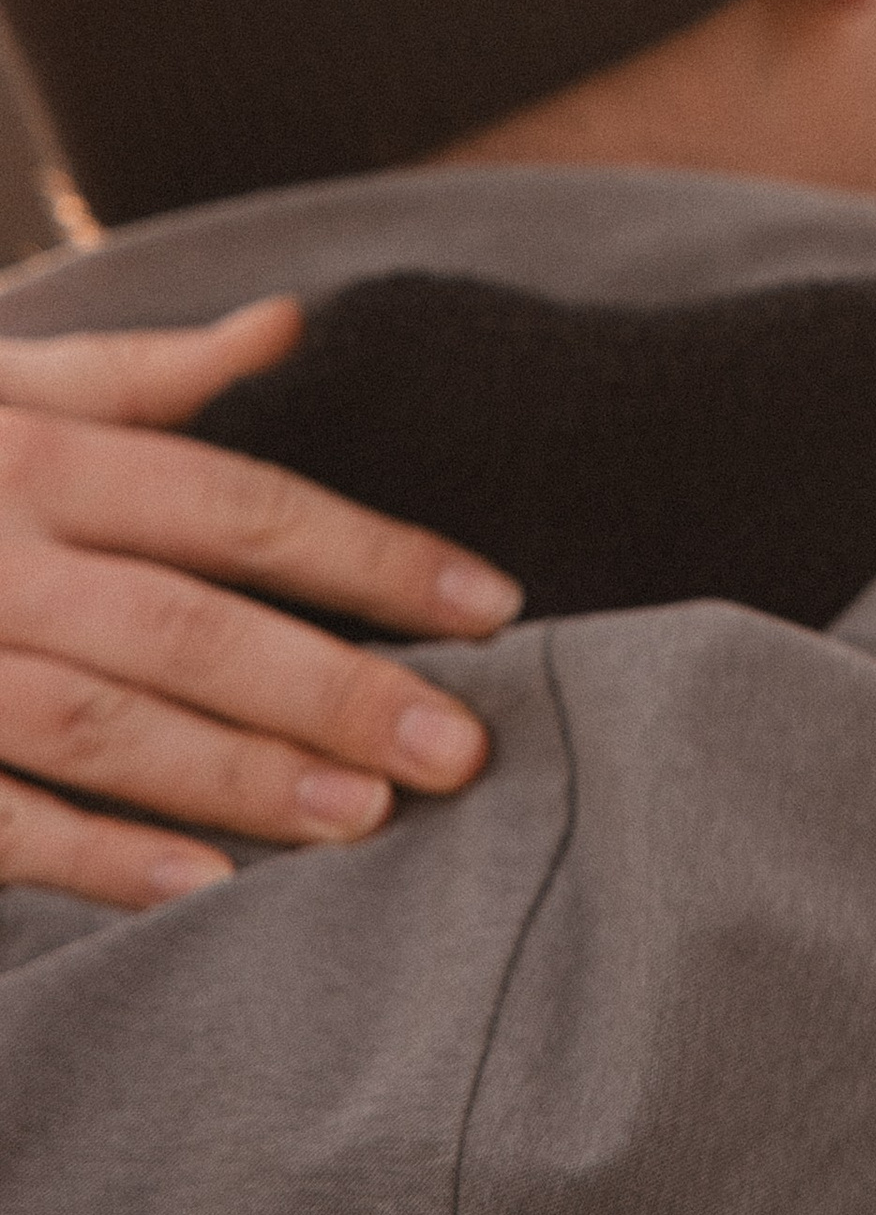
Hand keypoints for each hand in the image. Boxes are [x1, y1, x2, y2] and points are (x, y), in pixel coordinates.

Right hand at [0, 299, 521, 908]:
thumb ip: (132, 368)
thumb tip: (285, 325)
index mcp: (35, 447)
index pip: (240, 503)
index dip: (372, 555)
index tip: (491, 606)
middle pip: (192, 620)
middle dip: (336, 686)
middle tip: (463, 748)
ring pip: (102, 721)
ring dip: (237, 774)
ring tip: (364, 821)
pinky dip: (91, 854)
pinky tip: (195, 889)